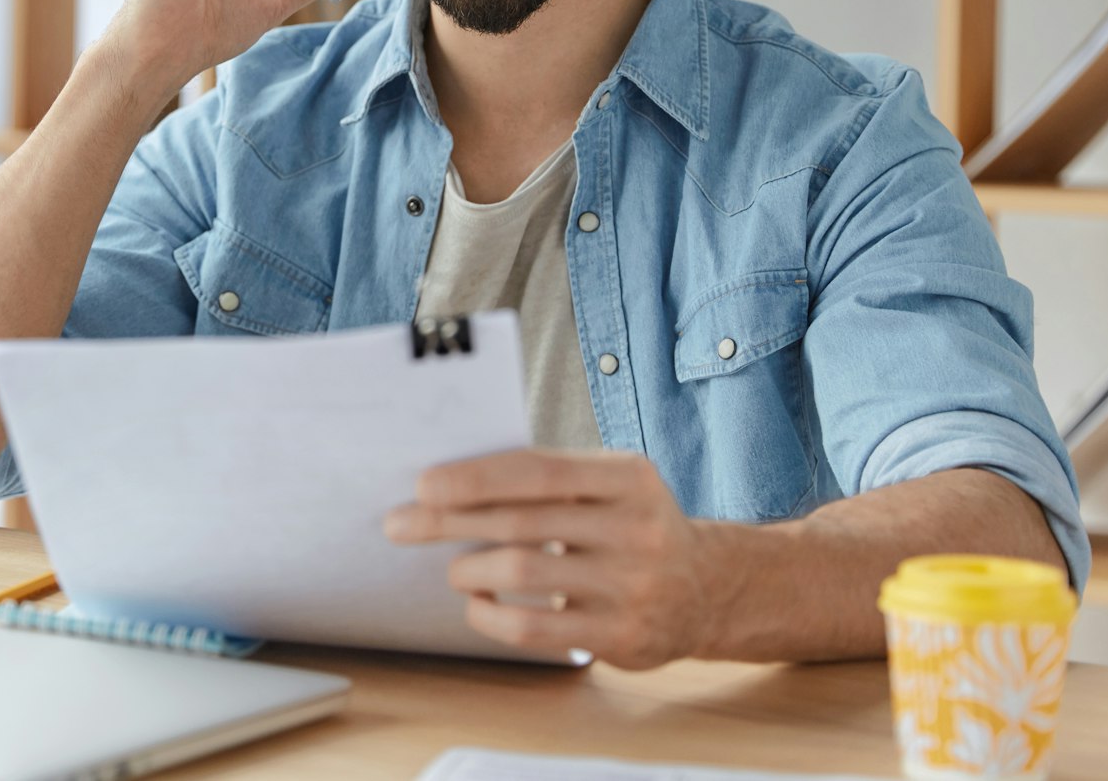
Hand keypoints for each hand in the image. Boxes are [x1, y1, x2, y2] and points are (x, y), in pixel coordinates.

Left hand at [384, 449, 714, 669]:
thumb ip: (547, 479)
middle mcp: (635, 528)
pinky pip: (535, 629)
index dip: (476, 477)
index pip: (539, 470)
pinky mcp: (622, 637)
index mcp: (627, 477)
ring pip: (522, 573)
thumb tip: (449, 483)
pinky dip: (490, 616)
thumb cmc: (629, 526)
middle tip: (400, 524)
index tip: (424, 484)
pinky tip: (478, 604)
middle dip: (448, 521)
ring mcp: (632, 586)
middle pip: (520, 521)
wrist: (708, 588)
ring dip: (468, 568)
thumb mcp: (609, 486)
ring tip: (455, 568)